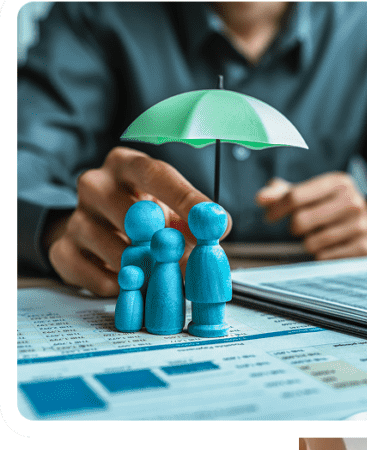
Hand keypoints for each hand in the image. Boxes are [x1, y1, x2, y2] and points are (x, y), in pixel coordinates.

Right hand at [44, 147, 212, 296]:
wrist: (97, 226)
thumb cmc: (144, 209)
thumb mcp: (172, 204)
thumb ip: (195, 216)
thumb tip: (219, 228)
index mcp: (125, 164)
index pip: (157, 176)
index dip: (187, 200)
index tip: (213, 222)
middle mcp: (95, 185)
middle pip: (136, 215)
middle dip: (168, 243)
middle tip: (191, 262)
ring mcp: (76, 217)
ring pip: (120, 252)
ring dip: (148, 270)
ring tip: (163, 274)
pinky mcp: (63, 251)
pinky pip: (101, 278)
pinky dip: (125, 286)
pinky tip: (133, 280)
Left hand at [256, 173, 366, 259]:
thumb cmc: (332, 206)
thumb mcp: (313, 193)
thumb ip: (283, 193)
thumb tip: (260, 198)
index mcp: (338, 182)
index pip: (295, 196)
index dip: (276, 208)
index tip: (270, 216)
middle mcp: (353, 201)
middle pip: (301, 220)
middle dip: (294, 227)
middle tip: (300, 227)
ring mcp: (361, 225)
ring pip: (312, 242)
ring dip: (308, 243)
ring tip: (318, 236)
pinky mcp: (364, 247)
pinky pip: (325, 257)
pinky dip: (321, 254)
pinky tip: (330, 246)